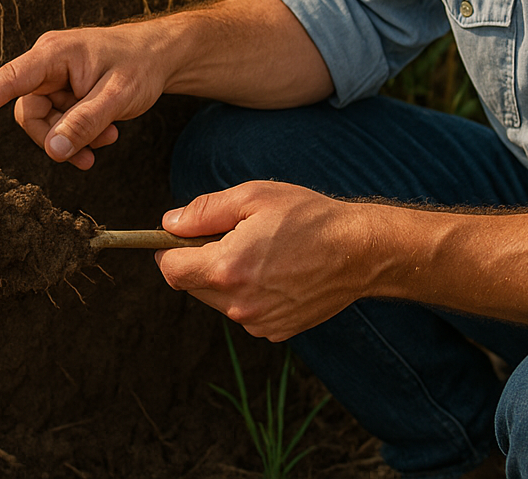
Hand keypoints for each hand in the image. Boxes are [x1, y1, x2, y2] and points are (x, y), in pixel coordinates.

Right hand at [0, 22, 169, 168]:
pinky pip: (59, 119)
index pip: (8, 81)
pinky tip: (107, 132)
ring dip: (73, 136)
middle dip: (56, 136)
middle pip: (29, 112)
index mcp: (53, 54)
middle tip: (91, 151)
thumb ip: (84, 123)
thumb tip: (53, 152)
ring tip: (109, 137)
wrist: (162, 55)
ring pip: (45, 120)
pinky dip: (79, 131)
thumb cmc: (141, 66)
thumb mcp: (118, 97)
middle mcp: (47, 62)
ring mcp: (54, 76)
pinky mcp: (64, 88)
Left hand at [155, 181, 373, 340]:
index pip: (170, 270)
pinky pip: (243, 311)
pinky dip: (248, 293)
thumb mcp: (252, 197)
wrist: (359, 252)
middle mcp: (238, 303)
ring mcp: (257, 321)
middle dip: (198, 261)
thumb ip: (203, 212)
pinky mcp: (275, 330)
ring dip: (224, 277)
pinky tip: (274, 271)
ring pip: (217, 299)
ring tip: (259, 252)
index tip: (179, 236)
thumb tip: (169, 224)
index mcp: (227, 268)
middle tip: (230, 235)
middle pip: (191, 285)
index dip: (168, 250)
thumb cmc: (308, 217)